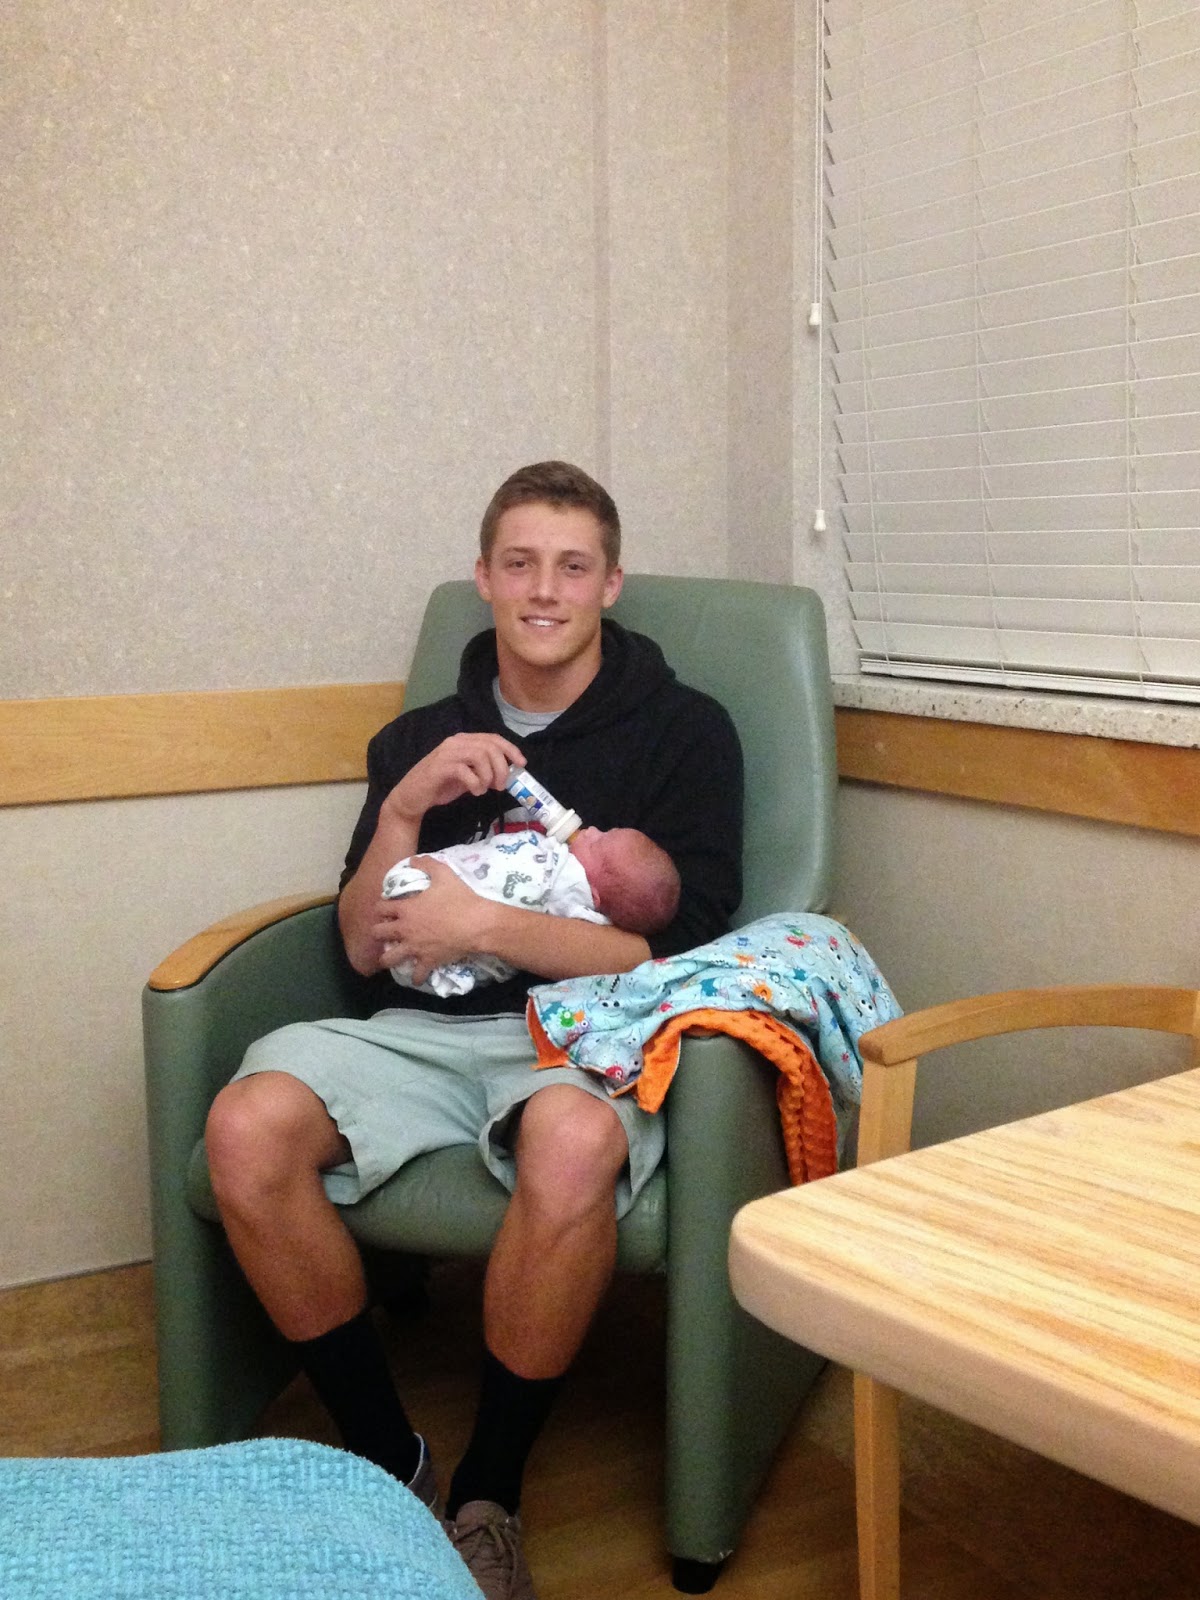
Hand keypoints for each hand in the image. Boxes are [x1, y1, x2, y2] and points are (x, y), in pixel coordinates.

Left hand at [375, 860, 488, 985]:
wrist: (477, 923)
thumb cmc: (460, 898)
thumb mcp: (444, 874)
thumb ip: (426, 864)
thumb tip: (413, 860)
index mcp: (406, 909)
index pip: (380, 908)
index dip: (381, 907)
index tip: (387, 908)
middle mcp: (405, 929)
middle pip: (378, 933)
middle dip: (379, 932)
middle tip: (386, 931)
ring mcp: (415, 948)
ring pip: (389, 959)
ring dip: (388, 958)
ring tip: (392, 957)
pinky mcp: (428, 961)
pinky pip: (416, 975)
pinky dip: (416, 977)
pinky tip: (417, 976)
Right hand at [383, 733, 524, 825]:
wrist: (411, 797)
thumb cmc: (440, 786)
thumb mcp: (468, 776)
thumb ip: (484, 771)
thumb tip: (508, 774)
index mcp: (464, 741)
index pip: (493, 738)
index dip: (511, 749)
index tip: (522, 764)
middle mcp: (456, 742)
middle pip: (490, 746)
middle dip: (502, 767)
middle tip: (501, 786)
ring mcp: (447, 753)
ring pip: (480, 755)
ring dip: (489, 775)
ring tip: (485, 789)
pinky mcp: (440, 767)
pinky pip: (466, 770)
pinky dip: (475, 783)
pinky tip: (474, 791)